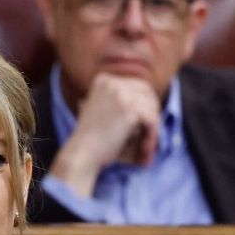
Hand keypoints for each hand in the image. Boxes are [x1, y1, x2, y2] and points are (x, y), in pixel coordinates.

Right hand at [49, 74, 161, 196]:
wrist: (82, 154)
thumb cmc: (93, 139)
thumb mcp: (103, 111)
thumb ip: (119, 101)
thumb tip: (150, 101)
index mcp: (104, 81)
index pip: (138, 86)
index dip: (145, 105)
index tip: (146, 124)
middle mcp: (112, 83)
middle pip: (148, 93)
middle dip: (153, 113)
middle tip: (150, 134)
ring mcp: (121, 95)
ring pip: (152, 107)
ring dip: (153, 128)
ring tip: (146, 147)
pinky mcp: (129, 109)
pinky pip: (152, 119)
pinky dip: (152, 136)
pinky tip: (145, 149)